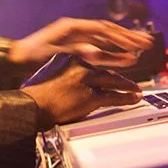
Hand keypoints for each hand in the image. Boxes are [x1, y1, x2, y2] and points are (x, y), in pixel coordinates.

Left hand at [8, 17, 154, 67]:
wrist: (13, 59)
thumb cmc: (29, 57)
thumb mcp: (51, 54)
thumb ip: (75, 52)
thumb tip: (96, 51)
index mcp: (71, 27)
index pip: (103, 29)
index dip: (121, 36)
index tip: (136, 44)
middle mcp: (75, 29)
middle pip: (107, 31)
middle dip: (128, 37)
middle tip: (147, 43)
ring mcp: (76, 37)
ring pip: (105, 38)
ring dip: (123, 44)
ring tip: (142, 48)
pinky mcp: (74, 47)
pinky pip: (98, 47)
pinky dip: (112, 52)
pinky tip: (124, 57)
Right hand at [20, 54, 142, 127]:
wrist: (31, 107)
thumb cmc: (36, 98)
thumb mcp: (51, 79)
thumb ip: (65, 78)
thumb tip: (75, 86)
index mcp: (70, 60)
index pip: (93, 64)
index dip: (104, 71)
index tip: (110, 75)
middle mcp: (80, 67)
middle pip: (106, 72)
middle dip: (120, 78)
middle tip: (130, 83)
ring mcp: (87, 81)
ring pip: (113, 81)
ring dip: (127, 86)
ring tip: (136, 90)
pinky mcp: (91, 97)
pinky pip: (113, 97)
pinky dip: (126, 98)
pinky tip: (133, 99)